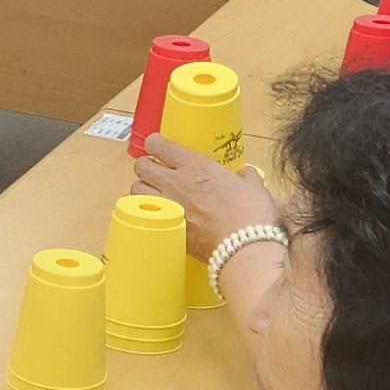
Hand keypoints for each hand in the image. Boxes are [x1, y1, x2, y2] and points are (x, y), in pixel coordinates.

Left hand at [131, 131, 275, 257]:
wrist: (243, 245)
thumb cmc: (250, 212)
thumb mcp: (253, 186)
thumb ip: (246, 177)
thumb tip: (246, 174)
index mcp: (195, 166)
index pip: (159, 145)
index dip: (154, 144)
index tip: (157, 147)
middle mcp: (175, 182)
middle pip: (141, 166)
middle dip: (146, 168)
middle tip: (155, 172)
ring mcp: (167, 205)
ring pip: (136, 190)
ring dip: (143, 190)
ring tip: (154, 194)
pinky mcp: (165, 227)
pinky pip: (144, 215)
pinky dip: (147, 213)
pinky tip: (159, 216)